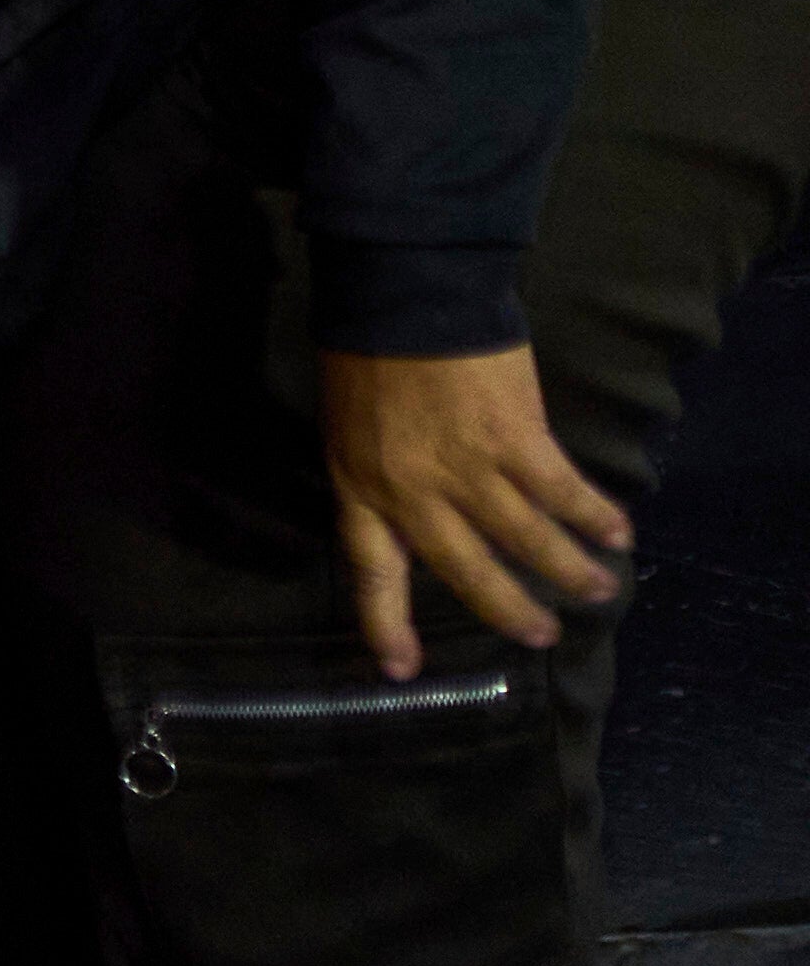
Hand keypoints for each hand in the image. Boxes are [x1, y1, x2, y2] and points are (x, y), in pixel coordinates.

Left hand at [317, 339, 628, 677]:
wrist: (406, 297)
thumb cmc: (370, 355)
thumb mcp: (349, 430)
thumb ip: (381, 477)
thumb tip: (418, 512)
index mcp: (363, 490)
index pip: (371, 572)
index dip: (385, 623)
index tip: (403, 668)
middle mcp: (413, 493)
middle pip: (463, 571)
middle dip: (506, 609)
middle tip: (541, 636)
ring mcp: (467, 470)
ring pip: (523, 539)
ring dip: (566, 569)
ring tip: (597, 589)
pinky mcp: (515, 440)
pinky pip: (560, 492)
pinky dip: (592, 515)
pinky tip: (616, 531)